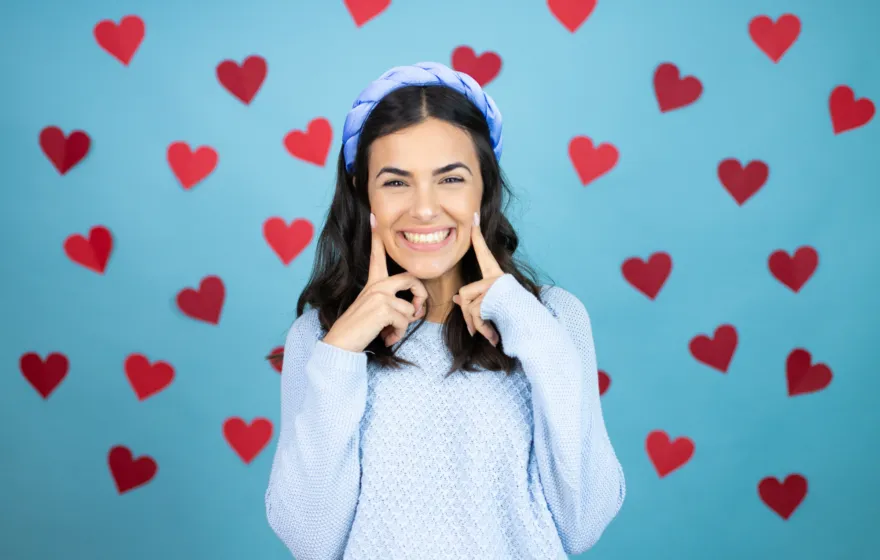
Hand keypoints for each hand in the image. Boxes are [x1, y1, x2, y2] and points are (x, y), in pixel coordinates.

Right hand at [322, 213, 428, 352]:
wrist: (341, 343)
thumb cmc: (359, 329)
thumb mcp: (375, 311)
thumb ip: (393, 305)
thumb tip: (414, 312)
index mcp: (373, 283)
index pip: (377, 256)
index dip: (377, 237)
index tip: (374, 217)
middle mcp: (377, 285)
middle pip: (411, 279)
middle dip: (421, 297)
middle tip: (417, 312)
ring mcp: (379, 294)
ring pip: (411, 309)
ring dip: (404, 326)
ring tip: (390, 332)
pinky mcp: (384, 307)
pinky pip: (405, 321)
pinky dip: (398, 334)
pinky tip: (386, 338)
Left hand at [451, 212, 503, 346]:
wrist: (532, 329)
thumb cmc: (512, 319)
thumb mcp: (490, 309)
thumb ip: (474, 302)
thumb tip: (457, 299)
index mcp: (496, 276)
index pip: (484, 252)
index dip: (477, 235)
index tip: (473, 216)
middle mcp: (497, 277)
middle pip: (465, 293)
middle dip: (467, 316)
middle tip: (474, 330)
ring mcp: (497, 285)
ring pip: (469, 305)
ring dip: (475, 325)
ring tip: (489, 335)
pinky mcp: (496, 294)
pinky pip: (476, 311)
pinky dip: (481, 328)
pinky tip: (493, 337)